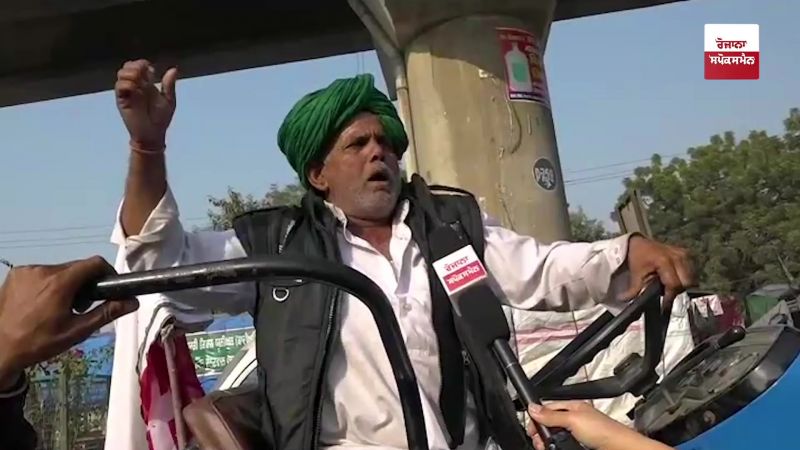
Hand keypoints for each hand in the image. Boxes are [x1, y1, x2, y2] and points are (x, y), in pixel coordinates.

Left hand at [0, 256, 138, 389]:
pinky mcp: (15, 274)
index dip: (106, 272)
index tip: (108, 287)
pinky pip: (41, 273)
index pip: (94, 263)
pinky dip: (47, 283)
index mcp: (60, 283)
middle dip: (84, 283)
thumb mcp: (77, 331)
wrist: (0, 348)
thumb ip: (106, 313)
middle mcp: (43, 270)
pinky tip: (41, 303)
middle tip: (81, 306)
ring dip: (65, 283)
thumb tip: (133, 302)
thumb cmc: (40, 342)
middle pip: (76, 268)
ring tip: (59, 307)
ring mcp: (27, 271)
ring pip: (59, 270)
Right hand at [115, 59, 177, 148]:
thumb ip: (169, 86)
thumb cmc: (160, 119)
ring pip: (122, 73)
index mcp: (147, 84)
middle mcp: (136, 86)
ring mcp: (128, 92)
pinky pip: (119, 86)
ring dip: (131, 73)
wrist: (153, 134)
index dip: (144, 64)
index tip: (151, 72)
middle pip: (129, 66)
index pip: (140, 66)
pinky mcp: (122, 100)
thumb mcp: (169, 101)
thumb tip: (173, 69)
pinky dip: (127, 84)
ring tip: (139, 82)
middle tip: (145, 75)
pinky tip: (135, 89)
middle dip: (136, 66)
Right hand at [527, 401, 673, 449]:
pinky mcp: (579, 445)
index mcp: (573, 407)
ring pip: (555, 437)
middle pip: (550, 424)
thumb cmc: (604, 431)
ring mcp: (577, 433)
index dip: (537, 417)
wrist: (620, 449)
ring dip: (548, 442)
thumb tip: (532, 408)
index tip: (531, 428)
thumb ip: (551, 415)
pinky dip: (556, 447)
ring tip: (545, 446)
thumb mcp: (573, 420)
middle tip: (538, 441)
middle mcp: (574, 419)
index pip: (548, 408)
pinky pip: (562, 445)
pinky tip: (555, 449)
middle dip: (541, 432)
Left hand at [620, 235, 693, 304]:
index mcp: (664, 261)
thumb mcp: (635, 274)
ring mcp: (684, 253)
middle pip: (686, 282)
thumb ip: (634, 290)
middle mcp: (677, 256)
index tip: (665, 306)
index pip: (674, 284)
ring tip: (668, 283)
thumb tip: (627, 302)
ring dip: (682, 284)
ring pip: (691, 278)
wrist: (639, 242)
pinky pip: (691, 271)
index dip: (670, 297)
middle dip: (677, 290)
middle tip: (665, 292)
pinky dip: (685, 277)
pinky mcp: (686, 253)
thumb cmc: (637, 257)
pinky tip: (673, 276)